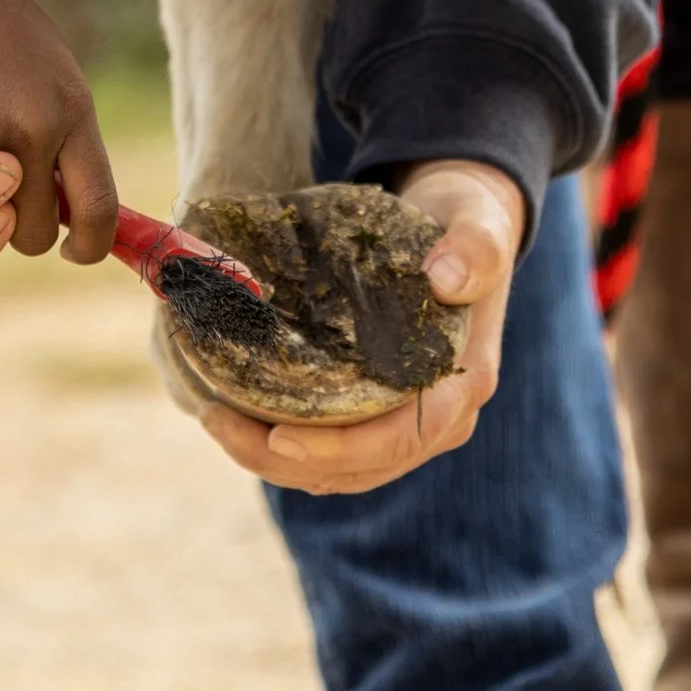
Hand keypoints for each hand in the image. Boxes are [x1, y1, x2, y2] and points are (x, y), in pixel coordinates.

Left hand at [195, 159, 523, 494]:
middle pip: (361, 469)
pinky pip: (332, 453)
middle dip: (284, 460)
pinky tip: (235, 412)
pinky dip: (282, 447)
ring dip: (273, 460)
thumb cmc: (464, 218)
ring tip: (213, 416)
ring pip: (340, 472)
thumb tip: (446, 280)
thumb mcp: (477, 219)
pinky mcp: (382, 415)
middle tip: (216, 419)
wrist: (462, 224)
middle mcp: (442, 418)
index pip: (401, 439)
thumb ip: (475, 245)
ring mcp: (411, 423)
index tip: (278, 437)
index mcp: (463, 383)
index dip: (340, 450)